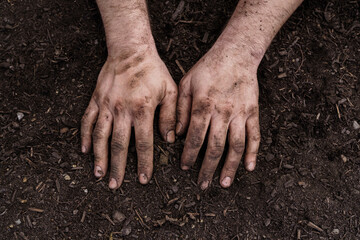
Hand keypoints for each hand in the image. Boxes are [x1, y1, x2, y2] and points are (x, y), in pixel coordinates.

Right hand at [81, 45, 176, 188]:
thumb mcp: (169, 91)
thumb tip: (169, 139)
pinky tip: (84, 150)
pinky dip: (84, 136)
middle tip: (115, 185)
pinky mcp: (96, 100)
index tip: (143, 180)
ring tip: (98, 174)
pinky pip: (87, 120)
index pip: (143, 144)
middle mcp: (122, 110)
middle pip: (119, 145)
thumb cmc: (153, 70)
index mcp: (142, 110)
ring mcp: (106, 105)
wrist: (130, 50)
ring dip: (99, 157)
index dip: (144, 164)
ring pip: (100, 136)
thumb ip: (170, 116)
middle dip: (118, 168)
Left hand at [176, 43, 260, 188]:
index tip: (184, 167)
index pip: (195, 137)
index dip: (189, 155)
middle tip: (203, 184)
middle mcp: (223, 112)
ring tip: (224, 183)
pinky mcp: (253, 112)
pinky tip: (249, 167)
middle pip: (215, 146)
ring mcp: (240, 113)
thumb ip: (181, 109)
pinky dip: (253, 153)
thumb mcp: (186, 83)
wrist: (236, 55)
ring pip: (236, 145)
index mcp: (204, 105)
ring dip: (230, 166)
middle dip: (207, 168)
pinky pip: (255, 135)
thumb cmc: (208, 69)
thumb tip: (177, 134)